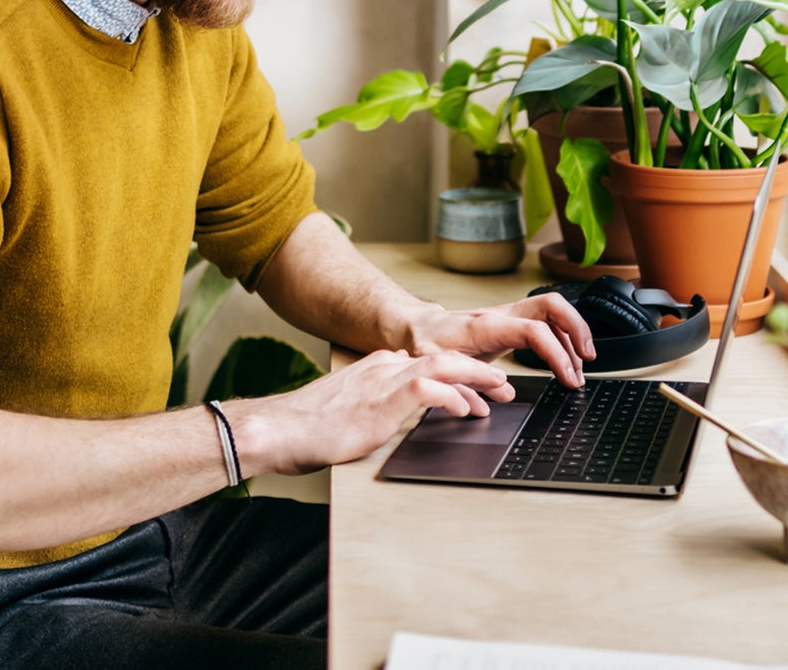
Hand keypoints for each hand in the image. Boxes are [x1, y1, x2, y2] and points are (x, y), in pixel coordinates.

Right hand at [234, 349, 516, 475]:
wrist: (282, 429)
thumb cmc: (310, 428)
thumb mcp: (353, 413)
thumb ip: (377, 408)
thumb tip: (392, 419)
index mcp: (378, 366)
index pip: (430, 363)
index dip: (462, 375)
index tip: (481, 390)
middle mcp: (385, 366)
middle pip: (445, 357)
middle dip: (480, 370)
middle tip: (505, 385)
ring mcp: (385, 379)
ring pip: (444, 366)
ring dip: (477, 377)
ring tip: (500, 390)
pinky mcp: (384, 398)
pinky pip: (430, 389)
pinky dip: (453, 396)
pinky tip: (466, 410)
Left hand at [412, 292, 595, 387]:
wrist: (417, 327)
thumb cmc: (426, 345)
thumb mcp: (438, 369)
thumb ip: (465, 385)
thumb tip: (497, 399)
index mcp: (486, 326)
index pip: (534, 330)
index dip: (557, 353)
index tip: (568, 377)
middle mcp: (501, 315)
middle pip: (552, 306)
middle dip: (578, 329)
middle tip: (588, 360)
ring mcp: (508, 315)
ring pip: (553, 311)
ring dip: (573, 336)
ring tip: (579, 368)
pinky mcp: (511, 322)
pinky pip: (545, 321)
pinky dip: (561, 338)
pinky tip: (565, 360)